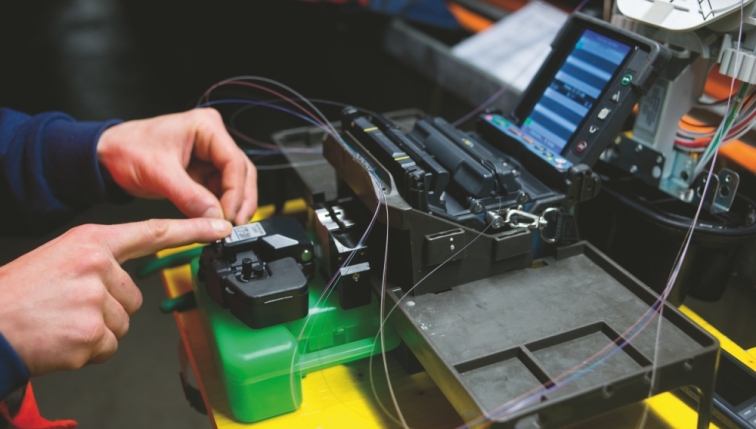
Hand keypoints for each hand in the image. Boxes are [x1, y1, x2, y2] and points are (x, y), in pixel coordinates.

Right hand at [0, 218, 231, 375]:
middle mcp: (98, 265)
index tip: (220, 228)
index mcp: (91, 241)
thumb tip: (124, 278)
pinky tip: (62, 339)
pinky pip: (109, 346)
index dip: (191, 230)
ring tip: (63, 321)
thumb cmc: (18, 294)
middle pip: (134, 295)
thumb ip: (99, 261)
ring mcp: (96, 299)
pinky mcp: (91, 332)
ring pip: (123, 322)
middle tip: (70, 307)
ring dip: (98, 329)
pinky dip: (88, 350)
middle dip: (109, 307)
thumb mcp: (60, 257)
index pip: (153, 232)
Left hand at [97, 108, 256, 224]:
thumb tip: (215, 218)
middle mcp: (212, 139)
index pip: (234, 162)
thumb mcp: (158, 173)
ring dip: (232, 206)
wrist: (106, 157)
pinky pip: (220, 192)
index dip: (235, 192)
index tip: (229, 216)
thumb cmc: (126, 149)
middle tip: (234, 225)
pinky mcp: (203, 172)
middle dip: (239, 201)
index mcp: (206, 127)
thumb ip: (190, 196)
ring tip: (226, 226)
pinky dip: (220, 208)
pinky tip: (216, 221)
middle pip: (241, 173)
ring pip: (235, 184)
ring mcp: (209, 155)